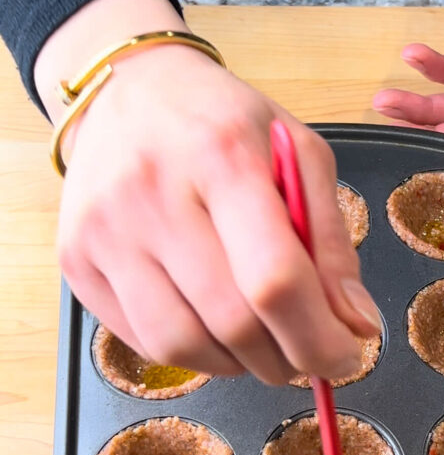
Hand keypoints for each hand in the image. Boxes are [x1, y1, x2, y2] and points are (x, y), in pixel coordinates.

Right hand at [37, 0, 379, 384]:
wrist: (128, 89)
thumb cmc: (224, 122)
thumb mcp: (298, 154)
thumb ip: (332, 242)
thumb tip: (355, 325)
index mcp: (222, 156)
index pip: (274, 278)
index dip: (318, 337)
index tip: (345, 356)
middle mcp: (153, 194)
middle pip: (232, 322)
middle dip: (286, 359)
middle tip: (307, 357)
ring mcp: (104, 231)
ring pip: (182, 345)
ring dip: (238, 365)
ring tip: (260, 343)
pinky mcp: (76, 260)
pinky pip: (142, 340)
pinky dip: (193, 352)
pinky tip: (213, 327)